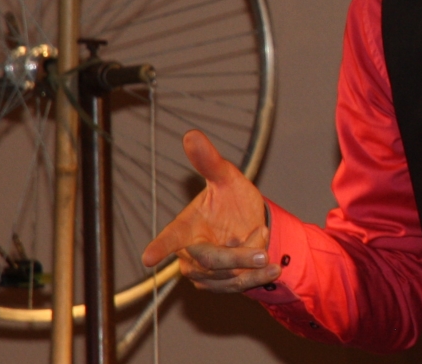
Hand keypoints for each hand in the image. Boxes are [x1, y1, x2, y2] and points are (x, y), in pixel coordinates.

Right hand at [139, 130, 279, 292]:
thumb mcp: (226, 177)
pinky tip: (273, 268)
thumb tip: (191, 135)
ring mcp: (204, 273)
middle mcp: (190, 254)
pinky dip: (257, 277)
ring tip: (268, 248)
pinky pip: (237, 286)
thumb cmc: (231, 199)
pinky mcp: (220, 286)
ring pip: (227, 276)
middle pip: (208, 262)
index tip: (148, 257)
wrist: (252, 222)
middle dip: (236, 259)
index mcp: (185, 228)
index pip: (170, 238)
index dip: (160, 247)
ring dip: (252, 265)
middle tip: (261, 251)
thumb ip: (209, 161)